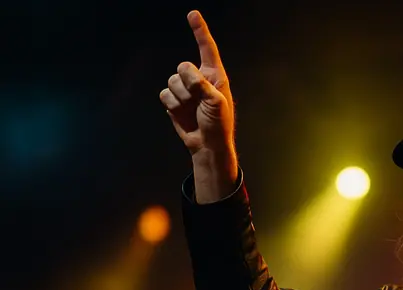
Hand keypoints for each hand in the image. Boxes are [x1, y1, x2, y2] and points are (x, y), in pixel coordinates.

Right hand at [159, 11, 234, 156]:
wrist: (207, 144)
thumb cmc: (219, 124)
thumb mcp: (217, 103)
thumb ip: (203, 85)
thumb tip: (187, 73)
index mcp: (215, 75)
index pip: (207, 48)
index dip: (199, 31)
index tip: (193, 14)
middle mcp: (199, 78)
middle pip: (182, 66)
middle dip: (188, 83)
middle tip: (199, 100)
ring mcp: (185, 89)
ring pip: (171, 80)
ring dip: (181, 96)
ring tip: (192, 109)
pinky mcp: (174, 100)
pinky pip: (164, 94)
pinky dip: (172, 104)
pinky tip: (182, 113)